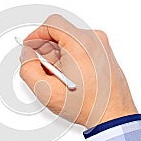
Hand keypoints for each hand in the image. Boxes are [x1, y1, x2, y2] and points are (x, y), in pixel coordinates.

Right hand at [19, 14, 136, 128]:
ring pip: (71, 41)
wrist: (114, 117)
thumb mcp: (46, 91)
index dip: (36, 34)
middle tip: (43, 68)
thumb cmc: (89, 106)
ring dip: (58, 55)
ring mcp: (102, 46)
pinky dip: (71, 58)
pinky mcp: (105, 53)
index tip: (29, 45)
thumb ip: (28, 68)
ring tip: (59, 77)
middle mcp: (94, 40)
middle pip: (61, 32)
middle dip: (46, 49)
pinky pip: (82, 47)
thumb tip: (27, 54)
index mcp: (80, 43)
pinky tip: (70, 77)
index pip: (52, 23)